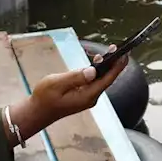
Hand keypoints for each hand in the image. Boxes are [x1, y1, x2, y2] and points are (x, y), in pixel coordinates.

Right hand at [9, 48, 126, 139]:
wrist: (36, 112)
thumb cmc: (44, 97)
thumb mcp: (57, 84)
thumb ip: (75, 77)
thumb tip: (92, 71)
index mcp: (87, 95)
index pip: (107, 79)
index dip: (117, 66)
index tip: (124, 54)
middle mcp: (91, 97)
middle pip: (106, 79)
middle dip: (113, 63)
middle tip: (115, 48)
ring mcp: (88, 97)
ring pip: (101, 80)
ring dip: (105, 66)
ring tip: (108, 52)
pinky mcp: (83, 95)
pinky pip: (94, 82)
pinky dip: (97, 71)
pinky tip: (96, 63)